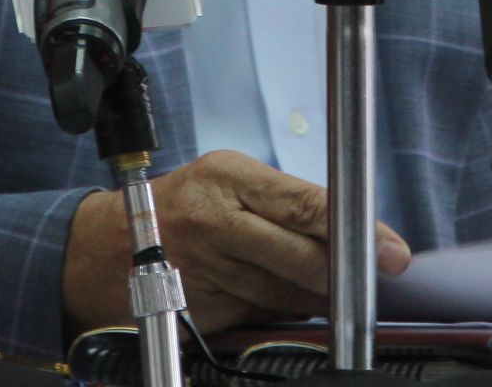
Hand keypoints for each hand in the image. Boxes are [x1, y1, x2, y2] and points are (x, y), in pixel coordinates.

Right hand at [63, 150, 411, 334]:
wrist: (101, 248)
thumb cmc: (177, 207)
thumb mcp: (224, 180)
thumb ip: (281, 203)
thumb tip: (350, 232)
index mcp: (226, 178)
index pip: (305, 202)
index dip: (356, 228)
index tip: (391, 248)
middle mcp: (215, 222)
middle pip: (300, 255)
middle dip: (346, 270)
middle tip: (380, 274)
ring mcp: (206, 270)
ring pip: (287, 291)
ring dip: (319, 293)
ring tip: (337, 286)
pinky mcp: (200, 308)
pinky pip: (262, 314)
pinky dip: (285, 310)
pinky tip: (293, 300)